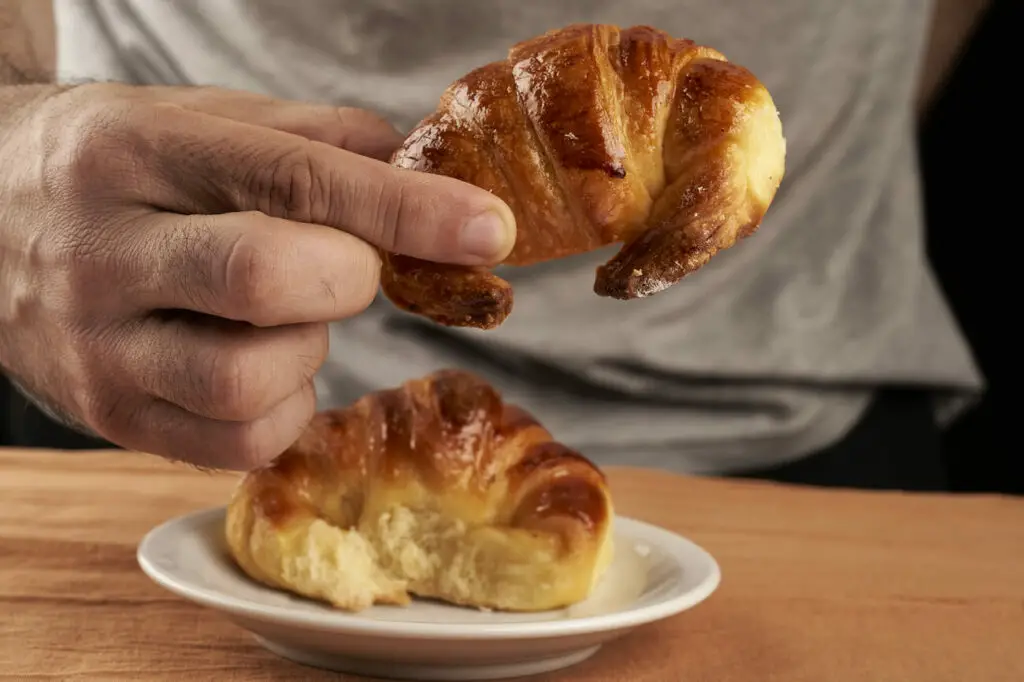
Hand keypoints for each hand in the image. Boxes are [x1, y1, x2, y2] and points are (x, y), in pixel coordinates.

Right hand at [0, 83, 515, 468]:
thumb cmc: (119, 167)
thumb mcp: (202, 123)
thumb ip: (318, 142)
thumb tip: (432, 175)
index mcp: (136, 152)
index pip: (293, 180)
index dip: (407, 210)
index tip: (489, 229)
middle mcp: (105, 251)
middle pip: (268, 280)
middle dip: (347, 278)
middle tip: (341, 264)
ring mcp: (98, 347)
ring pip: (252, 380)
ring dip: (309, 349)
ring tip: (281, 315)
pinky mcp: (110, 416)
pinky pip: (238, 442)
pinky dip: (285, 407)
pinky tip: (262, 364)